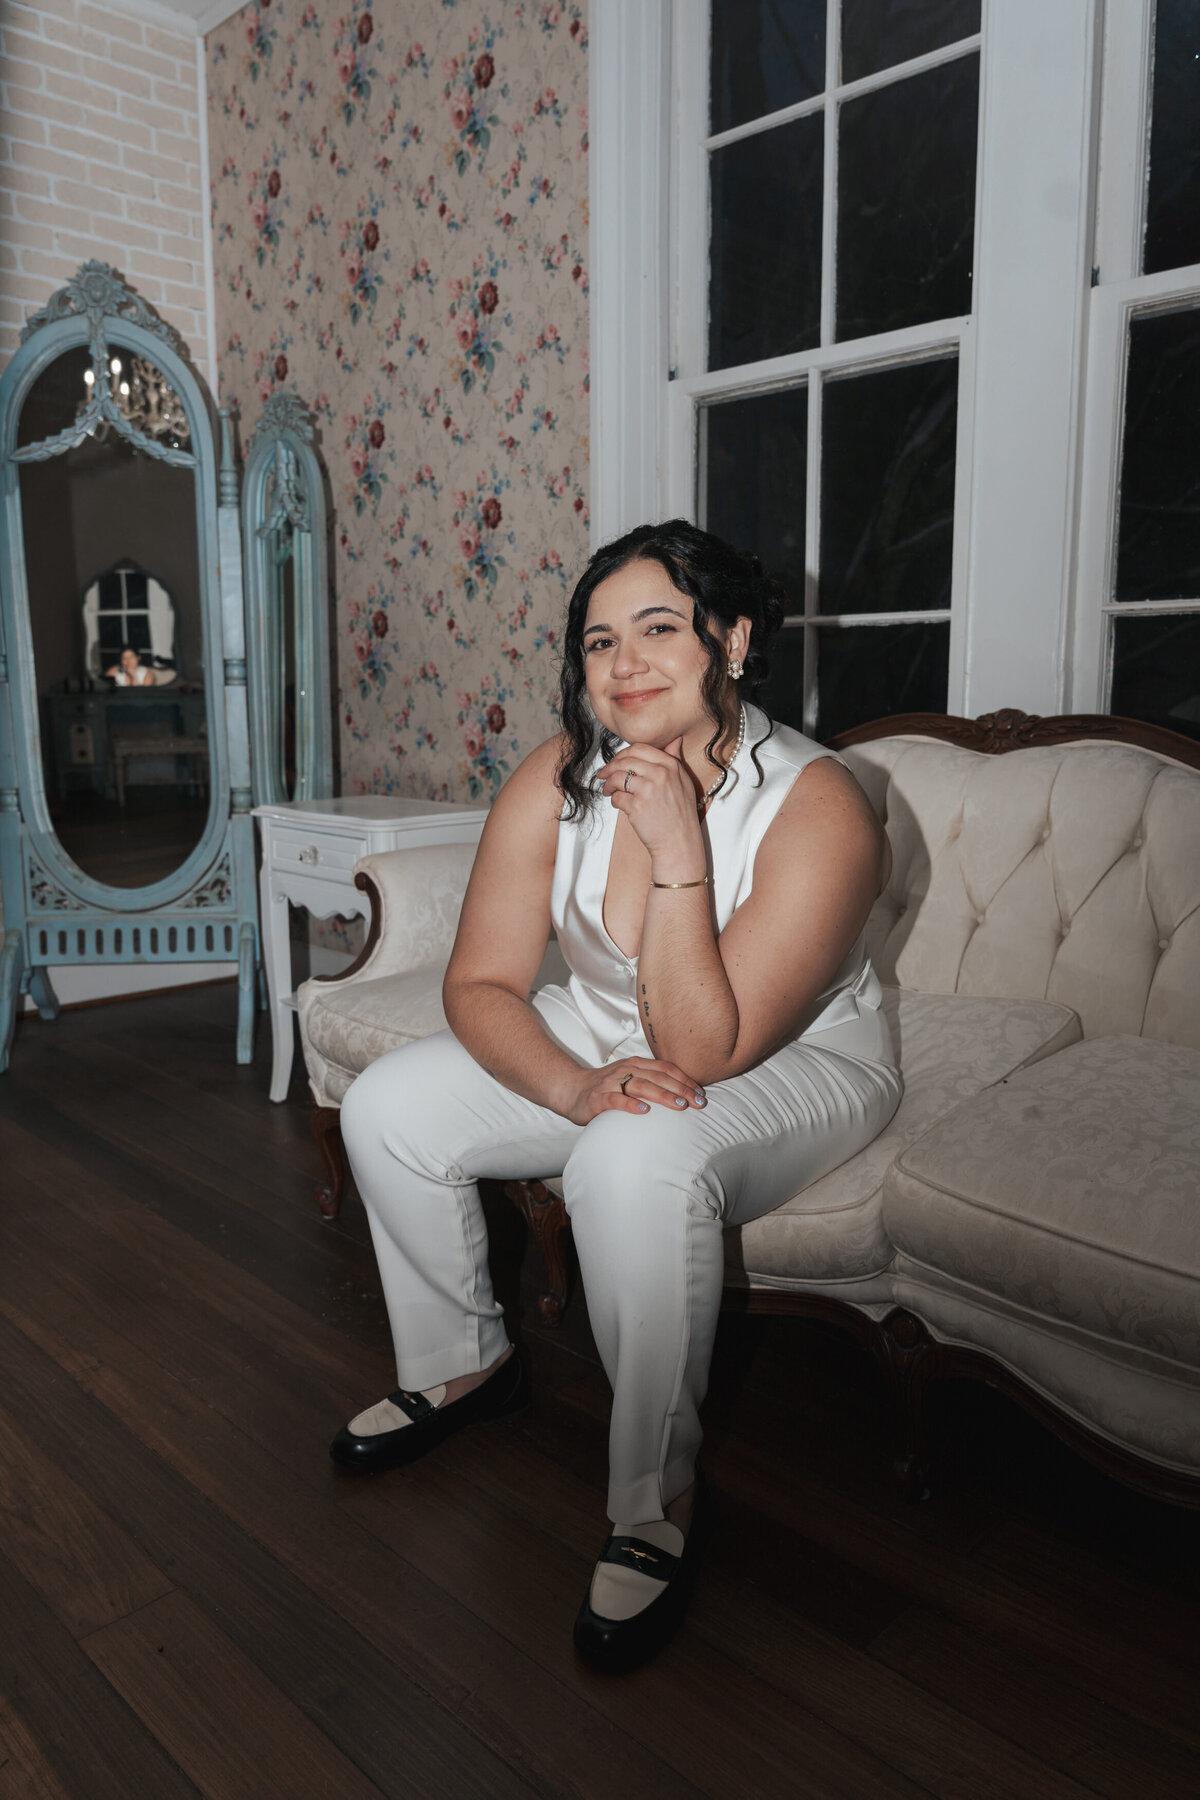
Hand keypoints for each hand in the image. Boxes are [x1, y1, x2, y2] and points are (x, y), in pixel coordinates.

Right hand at [562, 1056, 706, 1124]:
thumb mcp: (630, 1078)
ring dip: (663, 1095)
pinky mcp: (599, 1098)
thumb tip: (682, 1093)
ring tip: (680, 1105)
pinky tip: (644, 1111)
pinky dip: (631, 1104)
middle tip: (698, 1102)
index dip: (685, 1079)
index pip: (666, 1068)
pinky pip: (616, 1100)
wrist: (571, 1090)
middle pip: (658, 1077)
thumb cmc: (606, 1087)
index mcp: (636, 1064)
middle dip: (681, 1089)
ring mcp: (612, 1083)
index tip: (701, 1093)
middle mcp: (626, 1070)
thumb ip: (651, 1082)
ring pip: (641, 1085)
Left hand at [595, 738, 705, 874]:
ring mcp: (648, 790)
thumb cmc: (681, 814)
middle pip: (624, 760)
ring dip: (608, 785)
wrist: (680, 842)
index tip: (616, 761)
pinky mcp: (637, 806)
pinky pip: (617, 797)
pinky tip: (619, 805)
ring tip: (608, 791)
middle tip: (603, 775)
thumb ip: (675, 760)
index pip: (639, 748)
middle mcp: (660, 775)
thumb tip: (674, 740)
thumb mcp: (684, 782)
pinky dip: (614, 801)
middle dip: (609, 767)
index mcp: (671, 766)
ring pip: (617, 777)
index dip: (623, 754)